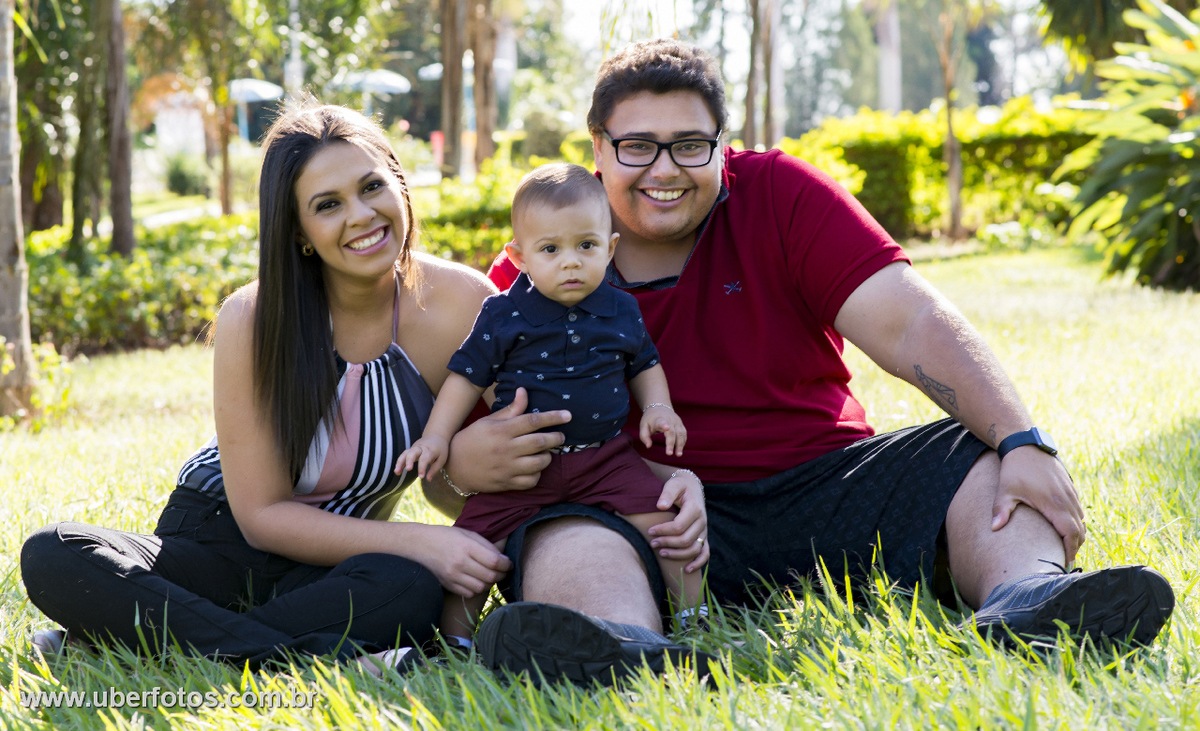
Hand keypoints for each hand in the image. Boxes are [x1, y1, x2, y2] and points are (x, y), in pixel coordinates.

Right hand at [395, 436, 448, 480]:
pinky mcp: (410, 450)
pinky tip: (397, 471)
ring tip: (396, 472)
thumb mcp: (442, 459)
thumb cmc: (440, 450)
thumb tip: (428, 479)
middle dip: (409, 460)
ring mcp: (414, 448)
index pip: (424, 459)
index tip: (421, 477)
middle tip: (408, 469)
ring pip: (405, 453)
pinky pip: (403, 455)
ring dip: (400, 462)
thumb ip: (435, 469)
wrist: (436, 436)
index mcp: (430, 450)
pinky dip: (399, 462)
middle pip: (413, 452)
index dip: (422, 468)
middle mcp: (421, 448)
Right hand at [416, 524, 512, 596]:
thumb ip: (486, 546)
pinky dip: (477, 589)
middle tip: (504, 571)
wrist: (420, 544)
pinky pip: (469, 593)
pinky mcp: (448, 584)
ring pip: (481, 587)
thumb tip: (503, 559)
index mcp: (466, 546)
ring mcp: (453, 576)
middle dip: (502, 574)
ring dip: (490, 583)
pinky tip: (477, 580)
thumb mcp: (467, 533)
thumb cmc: (447, 536)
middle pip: (490, 576)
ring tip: (490, 575)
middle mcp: (460, 563)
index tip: (509, 563)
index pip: (495, 561)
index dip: (506, 564)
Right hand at [445, 387, 569, 492]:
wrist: (453, 466)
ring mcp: (507, 467)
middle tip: (560, 436)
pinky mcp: (506, 483)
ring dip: (548, 456)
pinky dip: (538, 474)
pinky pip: (531, 481)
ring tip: (547, 452)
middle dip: (556, 437)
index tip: (568, 415)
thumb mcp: (489, 421)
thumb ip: (511, 409)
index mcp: (502, 430)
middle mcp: (506, 448)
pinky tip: (535, 468)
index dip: (554, 417)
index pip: (533, 421)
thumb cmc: (473, 439)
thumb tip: (524, 391)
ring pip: (539, 463)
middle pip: (540, 442)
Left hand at [640, 405, 686, 456]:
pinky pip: (684, 434)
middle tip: (669, 454)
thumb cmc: (650, 419)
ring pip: (681, 433)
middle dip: (672, 443)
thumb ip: (644, 436)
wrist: (659, 406)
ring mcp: (677, 421)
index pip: (661, 422)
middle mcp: (670, 420)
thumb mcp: (643, 426)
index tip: (666, 428)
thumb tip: (648, 446)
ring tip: (678, 454)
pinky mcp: (681, 424)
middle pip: (672, 431)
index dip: (664, 425)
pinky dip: (683, 442)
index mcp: (659, 419)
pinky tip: (680, 449)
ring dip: (680, 444)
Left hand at [647, 470, 708, 571]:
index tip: (650, 531)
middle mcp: (702, 521)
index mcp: (695, 509)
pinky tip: (686, 570)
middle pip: (685, 540)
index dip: (663, 531)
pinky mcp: (704, 537)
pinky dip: (698, 563)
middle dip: (667, 543)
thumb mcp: (673, 484)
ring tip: (661, 553)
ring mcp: (704, 531)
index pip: (679, 526)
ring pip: (694, 549)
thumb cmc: (679, 486)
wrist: (692, 487)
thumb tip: (661, 506)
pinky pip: (705, 553)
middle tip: (652, 543)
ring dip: (677, 555)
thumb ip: (667, 493)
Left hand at [992, 447, 1085, 561]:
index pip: (1070, 533)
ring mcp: (1071, 493)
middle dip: (1074, 547)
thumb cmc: (1015, 470)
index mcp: (1054, 504)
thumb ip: (1001, 510)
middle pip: (1080, 530)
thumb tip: (994, 528)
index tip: (1063, 562)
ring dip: (1076, 535)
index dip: (1070, 550)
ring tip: (1065, 548)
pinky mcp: (1070, 488)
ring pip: (1081, 520)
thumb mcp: (1005, 491)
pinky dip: (1076, 522)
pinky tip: (1065, 529)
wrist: (1026, 446)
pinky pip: (1079, 510)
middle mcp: (1067, 500)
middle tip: (1063, 560)